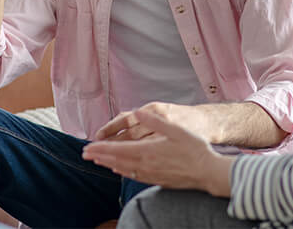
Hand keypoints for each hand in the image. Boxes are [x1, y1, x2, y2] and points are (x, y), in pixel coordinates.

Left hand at [83, 108, 233, 195]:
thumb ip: (154, 121)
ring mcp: (150, 174)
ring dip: (109, 164)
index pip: (118, 150)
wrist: (207, 171)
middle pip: (116, 160)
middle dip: (100, 156)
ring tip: (98, 161)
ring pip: (123, 169)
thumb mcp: (175, 129)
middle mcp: (146, 165)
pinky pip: (133, 176)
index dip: (101, 149)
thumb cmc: (194, 148)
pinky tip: (120, 170)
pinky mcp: (156, 180)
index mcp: (148, 151)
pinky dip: (122, 171)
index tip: (87, 147)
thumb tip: (137, 112)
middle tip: (85, 154)